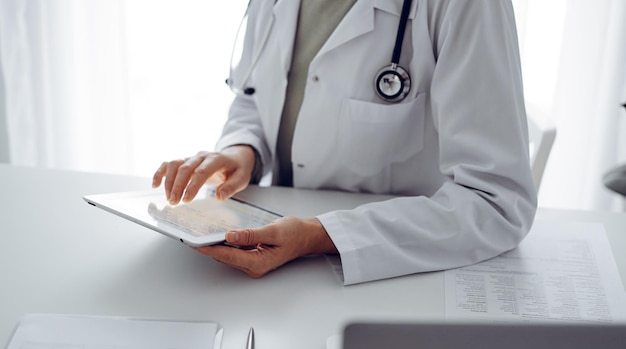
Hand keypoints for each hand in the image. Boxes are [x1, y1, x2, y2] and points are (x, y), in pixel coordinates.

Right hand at [152, 145, 255, 203]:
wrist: (235, 156)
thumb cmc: (238, 168)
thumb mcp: (242, 178)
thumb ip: (232, 187)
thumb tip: (219, 197)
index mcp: (217, 159)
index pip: (202, 171)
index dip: (193, 185)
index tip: (186, 200)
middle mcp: (202, 156)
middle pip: (185, 168)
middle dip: (177, 186)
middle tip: (174, 202)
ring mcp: (192, 157)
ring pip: (174, 164)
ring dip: (168, 182)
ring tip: (169, 199)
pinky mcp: (185, 161)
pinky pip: (169, 164)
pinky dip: (160, 172)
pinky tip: (155, 184)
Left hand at [193, 217, 337, 277]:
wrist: (309, 236)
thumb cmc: (296, 234)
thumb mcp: (273, 231)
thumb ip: (250, 235)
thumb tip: (229, 236)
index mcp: (257, 262)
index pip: (226, 255)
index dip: (207, 248)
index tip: (193, 242)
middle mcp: (253, 266)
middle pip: (224, 256)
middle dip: (208, 246)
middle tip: (191, 235)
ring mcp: (253, 263)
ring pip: (228, 254)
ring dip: (215, 245)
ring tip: (200, 234)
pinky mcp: (253, 256)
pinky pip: (235, 251)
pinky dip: (225, 243)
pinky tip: (218, 235)